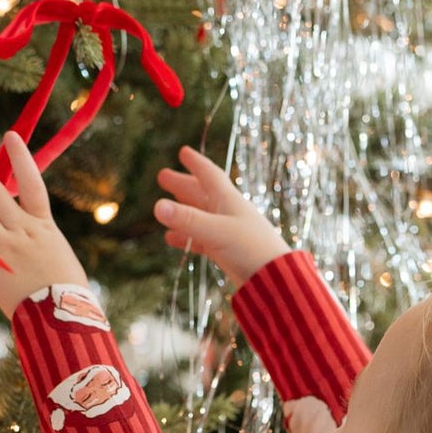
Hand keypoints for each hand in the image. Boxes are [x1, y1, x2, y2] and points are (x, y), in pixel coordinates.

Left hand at [0, 133, 90, 317]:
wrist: (67, 322)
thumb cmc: (69, 293)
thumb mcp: (59, 255)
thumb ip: (38, 237)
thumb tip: (22, 226)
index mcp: (43, 226)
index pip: (31, 184)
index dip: (21, 158)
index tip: (9, 135)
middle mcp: (22, 232)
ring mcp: (5, 250)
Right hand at [154, 147, 288, 285]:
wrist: (274, 280)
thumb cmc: (251, 249)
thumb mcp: (216, 231)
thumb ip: (187, 220)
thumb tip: (157, 206)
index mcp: (229, 200)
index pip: (209, 175)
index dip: (196, 163)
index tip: (183, 152)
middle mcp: (229, 213)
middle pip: (202, 194)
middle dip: (183, 185)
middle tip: (163, 176)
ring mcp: (228, 233)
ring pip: (201, 217)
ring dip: (183, 211)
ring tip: (163, 208)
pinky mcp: (227, 253)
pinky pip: (203, 240)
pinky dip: (187, 237)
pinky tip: (172, 239)